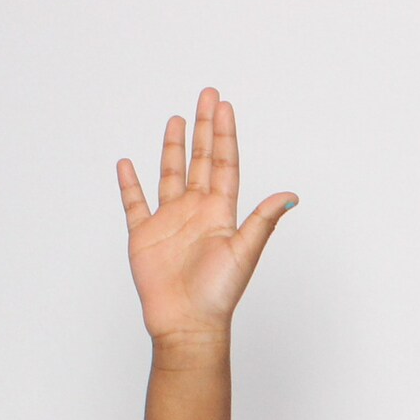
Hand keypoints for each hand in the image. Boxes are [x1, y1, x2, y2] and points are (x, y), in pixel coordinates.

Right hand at [117, 90, 294, 353]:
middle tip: (206, 95)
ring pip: (171, 175)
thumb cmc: (218, 295)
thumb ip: (262, 220)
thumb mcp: (244, 252)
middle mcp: (196, 212)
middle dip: (203, 128)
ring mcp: (170, 222)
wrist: (187, 324)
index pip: (223, 164)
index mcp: (220, 213)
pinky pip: (135, 204)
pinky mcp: (145, 236)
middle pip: (200, 160)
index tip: (224, 106)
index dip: (224, 135)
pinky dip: (130, 184)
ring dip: (173, 148)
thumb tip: (291, 195)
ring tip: (176, 119)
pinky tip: (127, 164)